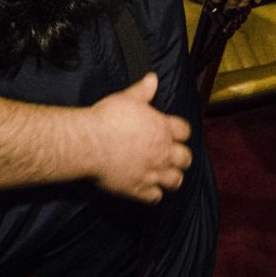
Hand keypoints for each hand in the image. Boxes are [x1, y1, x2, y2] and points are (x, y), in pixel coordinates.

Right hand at [86, 73, 191, 203]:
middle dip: (181, 156)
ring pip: (175, 180)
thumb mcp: (127, 98)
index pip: (185, 131)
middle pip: (185, 158)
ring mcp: (152, 172)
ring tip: (165, 173)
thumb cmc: (107, 118)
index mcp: (162, 128)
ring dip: (172, 176)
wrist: (89, 143)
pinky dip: (154, 194)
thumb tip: (153, 79)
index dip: (181, 131)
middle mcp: (162, 152)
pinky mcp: (138, 189)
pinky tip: (148, 188)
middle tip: (172, 154)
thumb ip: (143, 90)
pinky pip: (155, 197)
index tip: (175, 132)